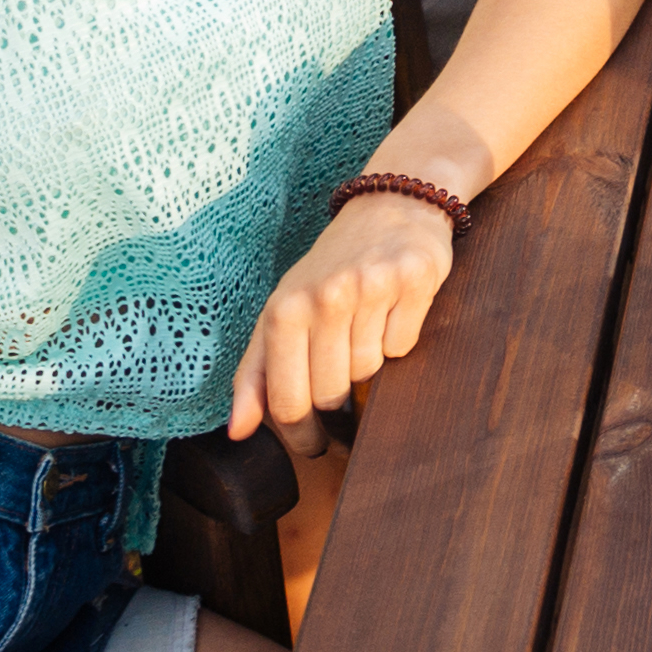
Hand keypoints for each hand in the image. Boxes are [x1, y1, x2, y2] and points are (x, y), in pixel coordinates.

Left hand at [230, 187, 456, 438]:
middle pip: (332, 394)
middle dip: (338, 402)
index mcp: (284, 308)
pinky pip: (404, 346)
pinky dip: (399, 340)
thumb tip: (237, 432)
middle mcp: (325, 296)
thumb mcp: (281, 312)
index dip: (300, 435)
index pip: (288, 401)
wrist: (390, 206)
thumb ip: (254, 374)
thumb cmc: (330, 269)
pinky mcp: (414, 279)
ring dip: (370, 366)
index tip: (312, 445)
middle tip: (344, 390)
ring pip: (370, 372)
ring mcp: (371, 286)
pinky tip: (391, 313)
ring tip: (365, 333)